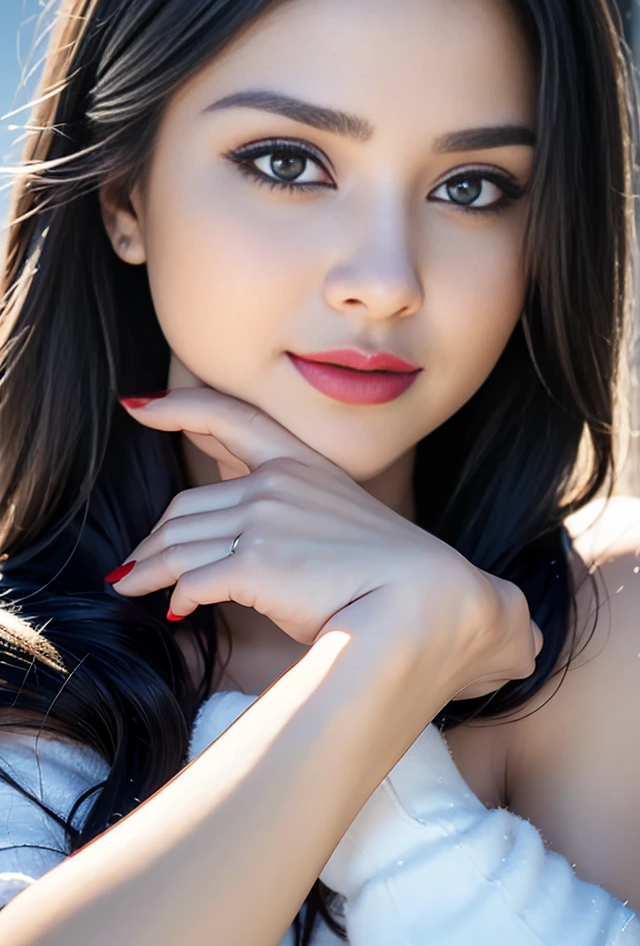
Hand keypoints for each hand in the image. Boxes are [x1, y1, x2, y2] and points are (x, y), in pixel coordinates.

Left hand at [112, 386, 542, 699]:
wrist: (423, 600)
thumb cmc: (387, 570)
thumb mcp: (337, 515)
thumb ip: (288, 507)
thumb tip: (237, 521)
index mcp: (298, 463)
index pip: (228, 417)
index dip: (179, 408)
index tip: (140, 406)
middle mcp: (274, 482)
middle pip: (185, 506)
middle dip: (153, 539)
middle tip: (133, 564)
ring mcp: (264, 520)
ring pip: (180, 543)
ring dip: (148, 569)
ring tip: (130, 586)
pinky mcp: (256, 564)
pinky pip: (194, 581)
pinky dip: (178, 597)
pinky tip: (176, 612)